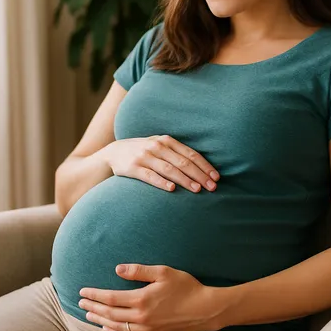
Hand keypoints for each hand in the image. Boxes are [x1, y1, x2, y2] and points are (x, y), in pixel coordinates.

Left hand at [79, 264, 221, 330]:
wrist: (205, 310)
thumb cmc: (186, 288)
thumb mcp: (163, 272)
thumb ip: (139, 271)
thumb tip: (118, 269)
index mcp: (141, 300)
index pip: (110, 298)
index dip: (94, 295)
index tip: (83, 292)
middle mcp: (140, 318)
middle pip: (109, 314)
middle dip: (93, 308)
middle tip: (80, 304)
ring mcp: (146, 330)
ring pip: (116, 328)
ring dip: (101, 322)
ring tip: (90, 317)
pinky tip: (109, 329)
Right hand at [104, 135, 218, 192]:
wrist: (114, 152)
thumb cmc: (144, 152)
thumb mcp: (159, 146)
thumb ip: (177, 152)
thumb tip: (202, 166)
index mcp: (166, 140)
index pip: (190, 154)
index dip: (204, 166)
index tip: (216, 177)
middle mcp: (157, 146)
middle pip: (183, 162)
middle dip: (199, 175)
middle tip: (212, 187)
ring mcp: (144, 156)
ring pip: (169, 169)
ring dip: (185, 180)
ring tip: (197, 189)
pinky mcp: (133, 168)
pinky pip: (150, 176)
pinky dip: (162, 182)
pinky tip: (172, 189)